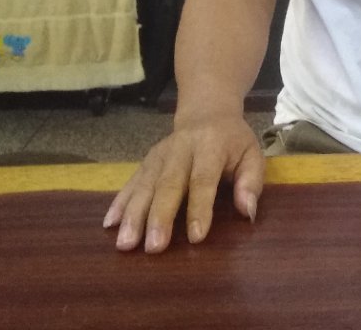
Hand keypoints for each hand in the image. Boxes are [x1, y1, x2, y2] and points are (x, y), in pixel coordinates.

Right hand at [102, 115, 263, 252]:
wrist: (207, 113)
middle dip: (160, 216)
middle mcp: (181, 149)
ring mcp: (159, 154)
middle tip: (153, 248)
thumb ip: (251, 181)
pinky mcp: (145, 161)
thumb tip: (247, 211)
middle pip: (168, 183)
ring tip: (125, 244)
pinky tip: (109, 224)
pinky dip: (119, 202)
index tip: (197, 237)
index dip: (200, 207)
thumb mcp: (252, 154)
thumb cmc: (233, 142)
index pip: (203, 178)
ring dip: (134, 215)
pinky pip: (130, 182)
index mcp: (211, 146)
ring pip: (145, 185)